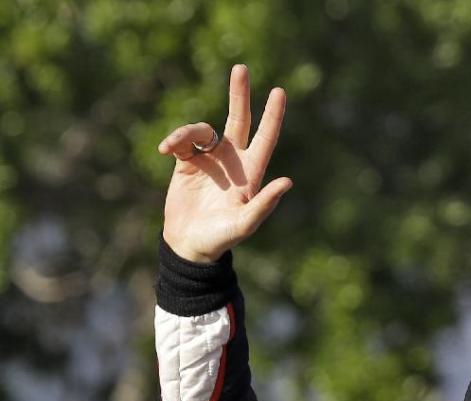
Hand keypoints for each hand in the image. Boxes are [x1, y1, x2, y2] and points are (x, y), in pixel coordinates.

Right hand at [158, 64, 292, 262]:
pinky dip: (174, 140)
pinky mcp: (187, 162)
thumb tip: (288, 181)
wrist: (189, 245)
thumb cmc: (220, 239)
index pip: (265, 138)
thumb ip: (265, 204)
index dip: (272, 116)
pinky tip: (164, 150)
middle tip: (241, 68)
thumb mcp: (244, 224)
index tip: (279, 91)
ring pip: (202, 129)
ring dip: (187, 132)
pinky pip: (182, 140)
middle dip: (240, 94)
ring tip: (172, 146)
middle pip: (239, 119)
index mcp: (250, 173)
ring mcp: (210, 160)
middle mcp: (232, 161)